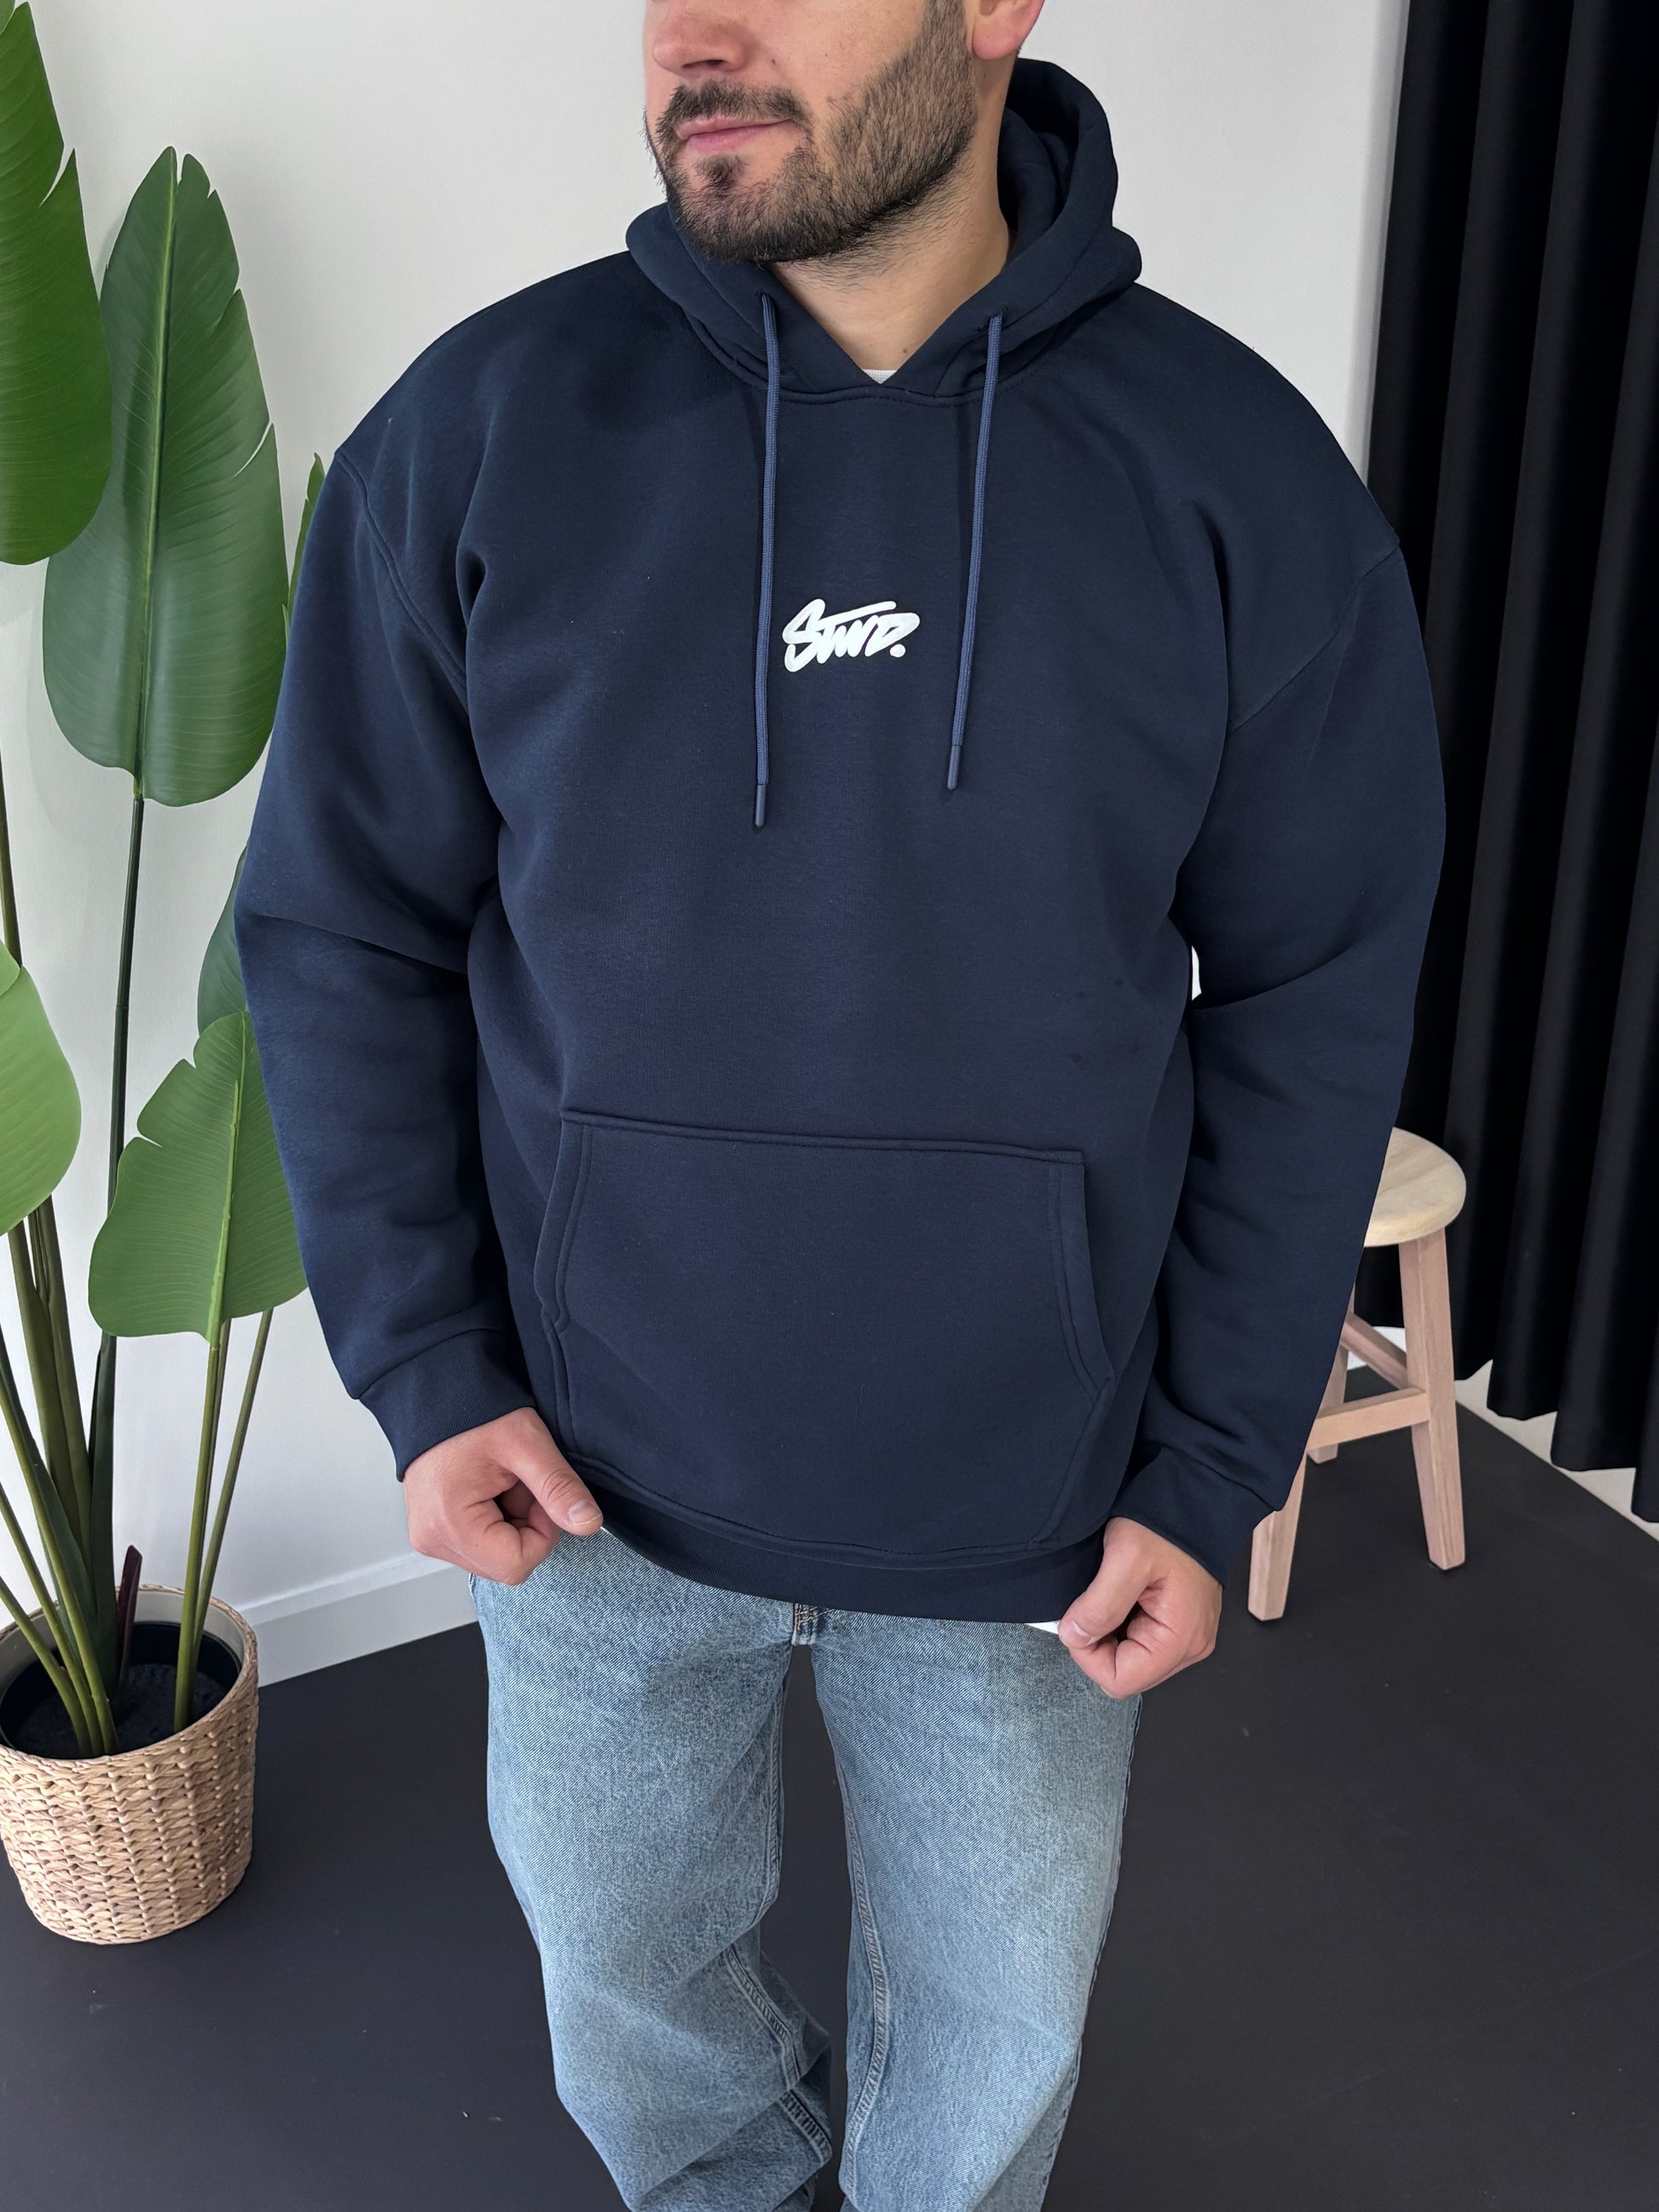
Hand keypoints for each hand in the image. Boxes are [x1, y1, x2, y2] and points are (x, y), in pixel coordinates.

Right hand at [403, 1406, 603, 1585]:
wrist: (438, 1394)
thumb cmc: (475, 1413)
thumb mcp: (527, 1444)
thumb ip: (558, 1487)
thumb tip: (588, 1523)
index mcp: (449, 1524)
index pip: (516, 1564)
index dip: (542, 1532)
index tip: (538, 1494)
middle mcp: (432, 1539)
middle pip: (505, 1563)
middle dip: (526, 1526)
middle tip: (519, 1483)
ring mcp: (430, 1536)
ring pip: (495, 1555)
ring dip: (512, 1522)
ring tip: (502, 1481)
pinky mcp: (433, 1529)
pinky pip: (479, 1543)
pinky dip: (495, 1520)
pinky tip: (490, 1488)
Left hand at [1057, 1517, 1220, 1696]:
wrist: (1196, 1499)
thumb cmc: (1168, 1523)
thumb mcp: (1126, 1558)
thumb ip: (1100, 1605)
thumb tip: (1073, 1637)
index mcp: (1180, 1638)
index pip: (1120, 1680)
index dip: (1088, 1655)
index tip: (1079, 1619)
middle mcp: (1190, 1646)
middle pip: (1126, 1673)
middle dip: (1099, 1644)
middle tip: (1093, 1603)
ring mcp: (1188, 1637)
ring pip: (1131, 1659)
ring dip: (1110, 1634)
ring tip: (1110, 1594)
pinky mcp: (1180, 1624)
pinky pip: (1141, 1642)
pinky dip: (1122, 1624)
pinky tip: (1122, 1595)